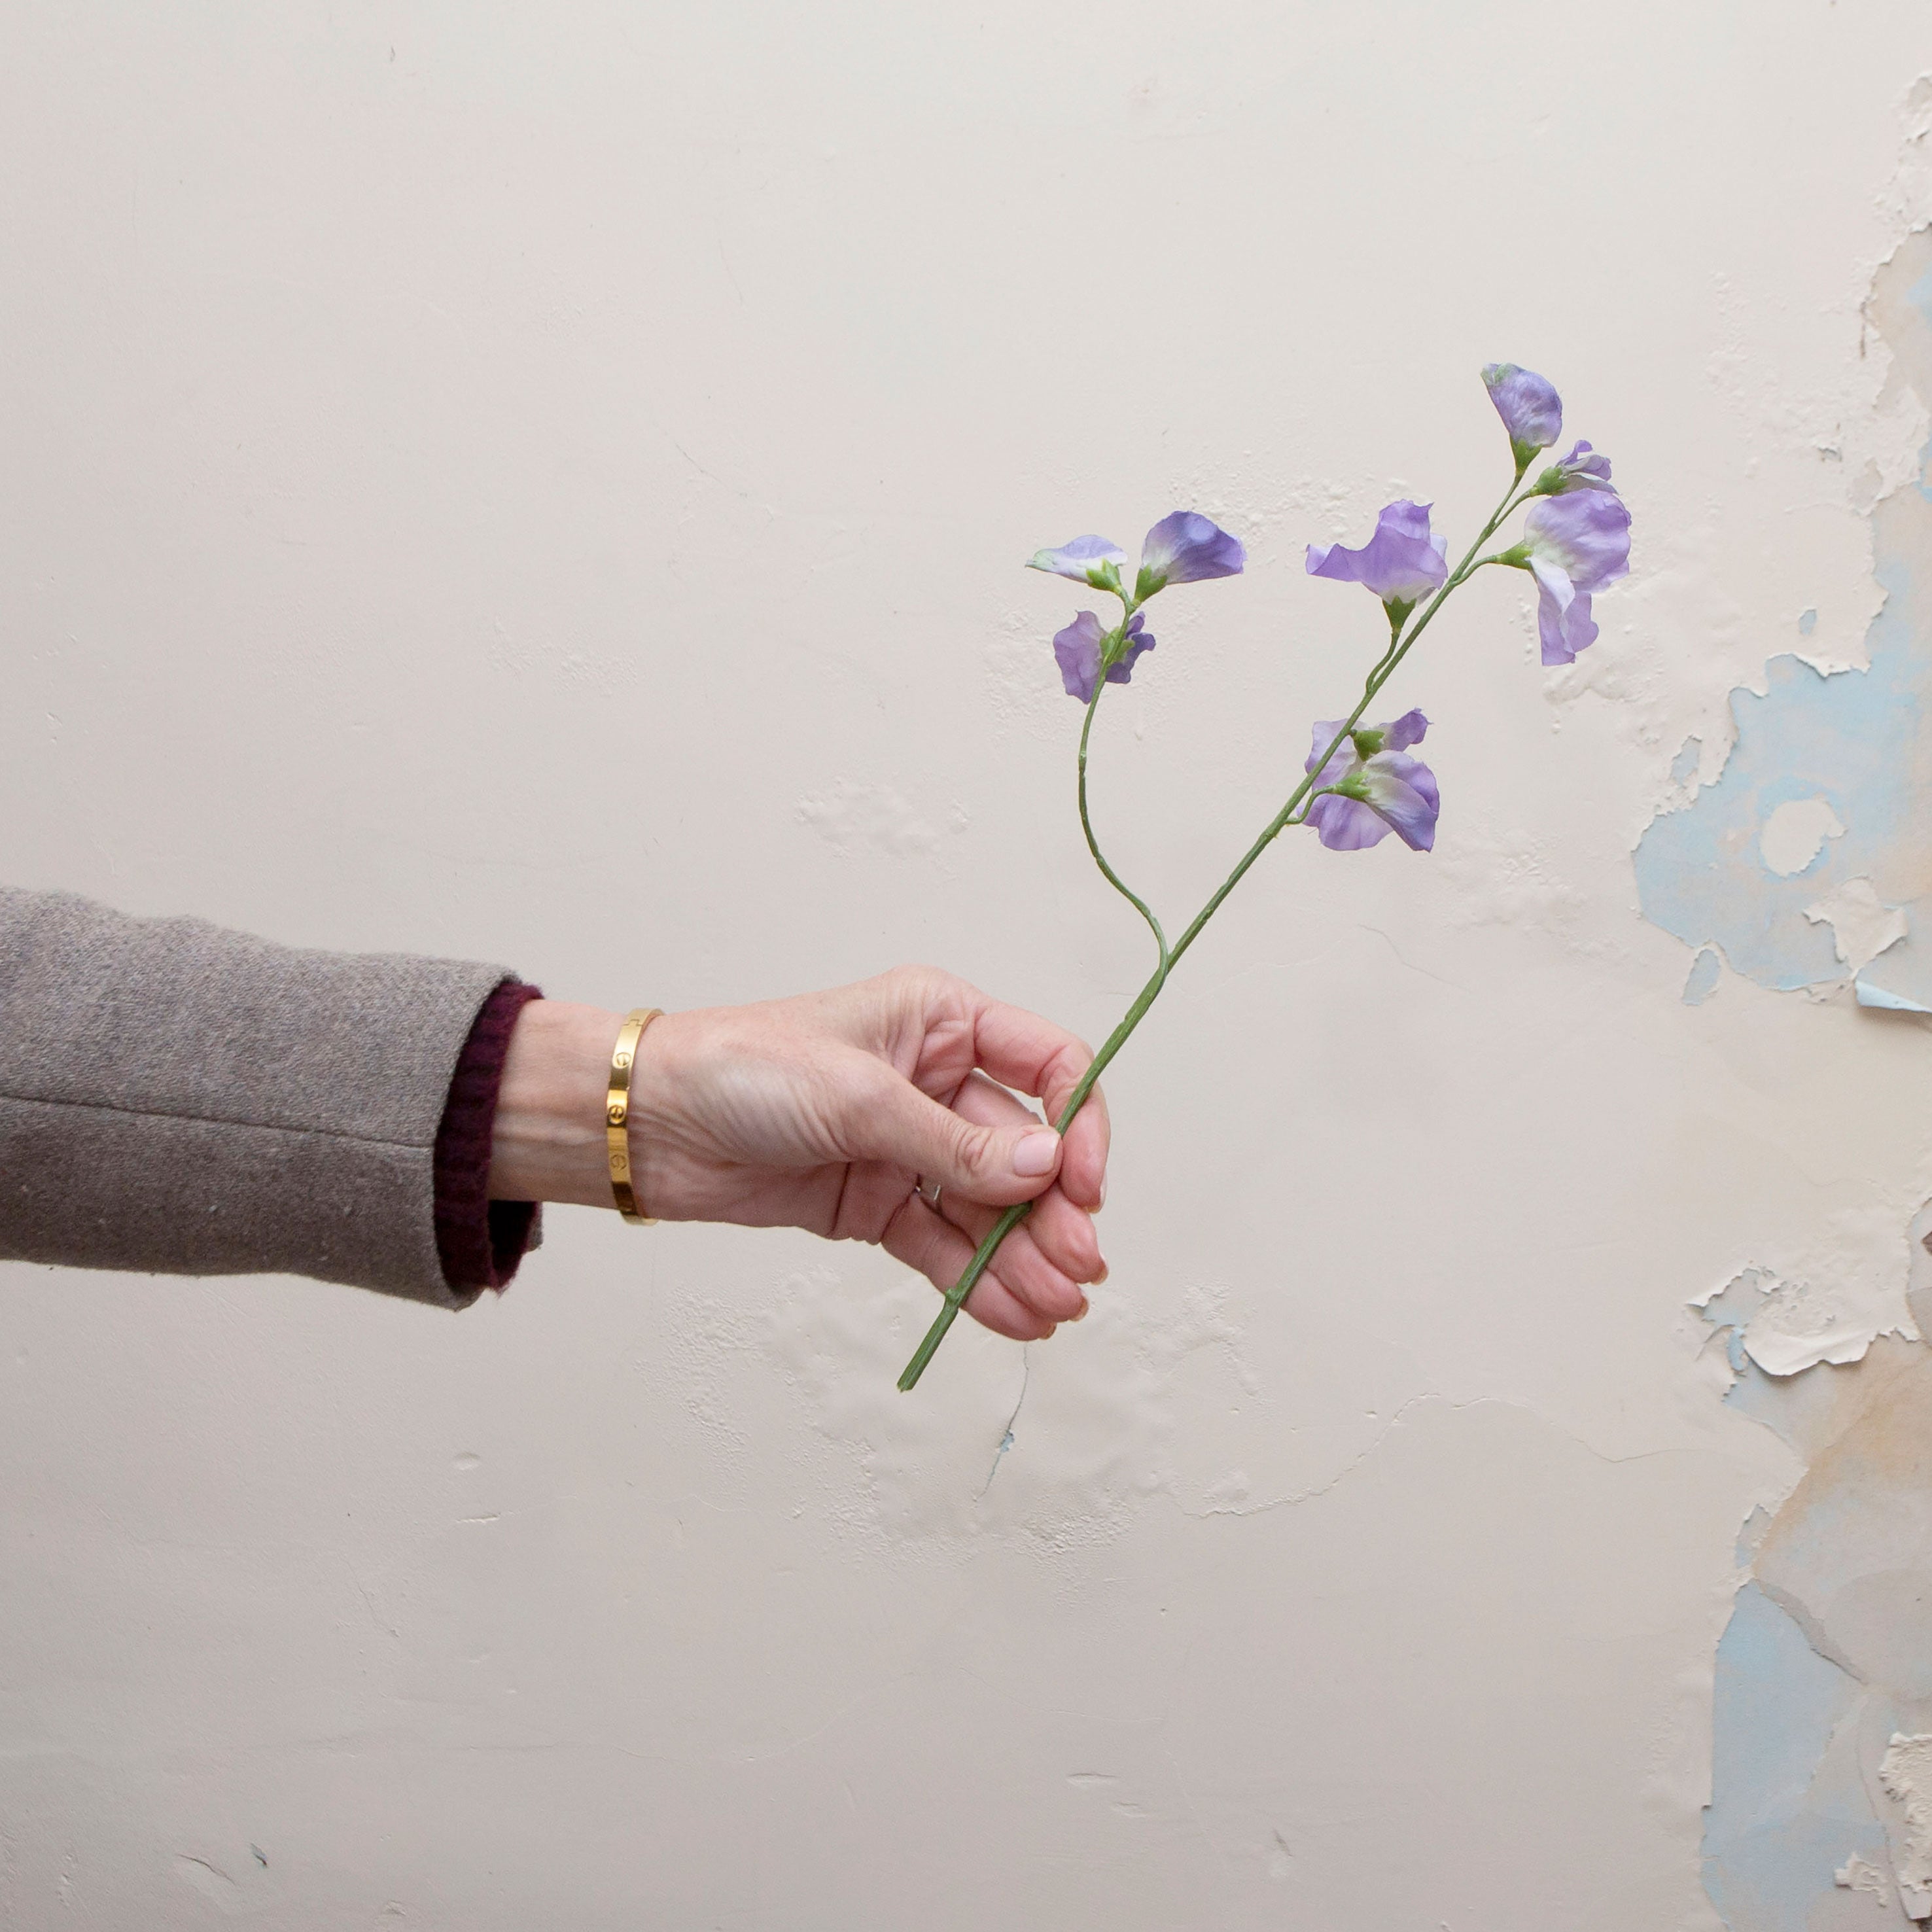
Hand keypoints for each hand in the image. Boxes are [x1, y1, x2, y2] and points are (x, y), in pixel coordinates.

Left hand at [488, 967, 1108, 1341]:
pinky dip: (977, 1282)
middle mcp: (934, 1082)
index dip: (1078, 1124)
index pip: (1046, 1066)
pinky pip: (943, 1246)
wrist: (651, 1124)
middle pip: (1023, 1153)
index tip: (1083, 1185)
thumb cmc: (742, 1069)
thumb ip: (954, 1142)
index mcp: (941, 1022)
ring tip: (1054, 1311)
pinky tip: (1015, 1315)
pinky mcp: (875, 1205)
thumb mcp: (858, 1096)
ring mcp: (906, 1148)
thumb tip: (1044, 1169)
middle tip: (1077, 1270)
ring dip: (1023, 1259)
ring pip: (987, 1211)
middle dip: (1053, 1214)